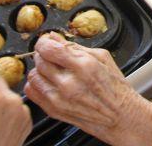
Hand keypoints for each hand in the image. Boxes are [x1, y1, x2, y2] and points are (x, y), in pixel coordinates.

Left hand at [24, 33, 147, 144]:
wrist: (119, 114)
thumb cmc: (114, 86)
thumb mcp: (102, 57)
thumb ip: (75, 46)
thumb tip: (54, 37)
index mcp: (84, 66)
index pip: (49, 49)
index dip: (44, 42)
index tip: (46, 41)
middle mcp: (69, 84)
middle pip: (40, 61)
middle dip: (43, 54)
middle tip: (51, 54)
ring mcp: (59, 99)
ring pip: (34, 76)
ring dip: (40, 69)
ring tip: (52, 69)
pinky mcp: (53, 110)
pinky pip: (32, 92)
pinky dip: (36, 84)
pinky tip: (48, 82)